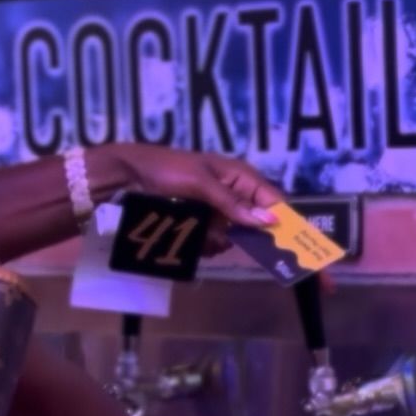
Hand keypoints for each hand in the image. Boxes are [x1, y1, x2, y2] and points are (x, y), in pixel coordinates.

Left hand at [97, 144, 279, 252]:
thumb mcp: (203, 185)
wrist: (131, 173)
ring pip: (231, 234)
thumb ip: (234, 204)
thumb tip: (269, 221)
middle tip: (229, 243)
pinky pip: (213, 237)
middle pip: (253, 222)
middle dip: (243, 236)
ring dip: (220, 241)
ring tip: (203, 240)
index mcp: (240, 176)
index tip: (284, 245)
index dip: (280, 220)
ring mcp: (216, 207)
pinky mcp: (200, 219)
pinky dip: (206, 243)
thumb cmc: (169, 171)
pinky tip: (195, 244)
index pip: (272, 200)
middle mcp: (233, 192)